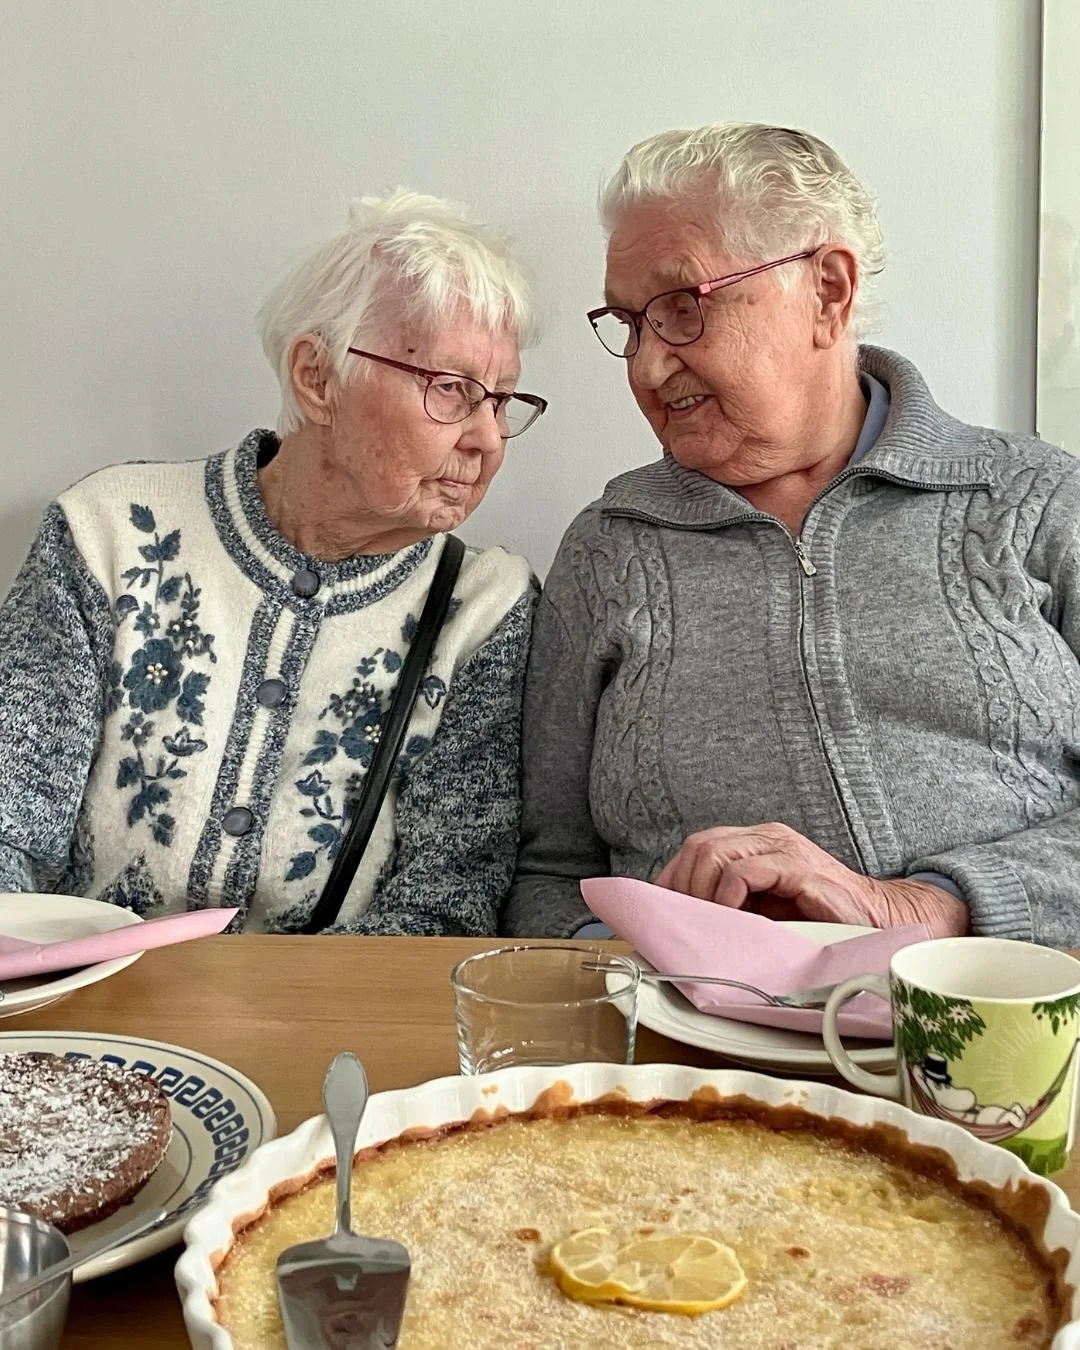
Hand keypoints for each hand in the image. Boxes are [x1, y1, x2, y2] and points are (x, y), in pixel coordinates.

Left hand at [653, 822, 968, 937]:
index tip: (661, 911)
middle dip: (680, 884)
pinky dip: (727, 894)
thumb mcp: (765, 910)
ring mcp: (783, 850)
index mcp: (756, 844)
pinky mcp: (799, 868)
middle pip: (699, 845)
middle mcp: (767, 838)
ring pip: (715, 852)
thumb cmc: (822, 920)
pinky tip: (728, 916)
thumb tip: (682, 921)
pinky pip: (747, 871)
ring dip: (699, 890)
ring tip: (702, 920)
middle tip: (680, 920)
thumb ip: (731, 905)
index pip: (697, 846)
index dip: (672, 877)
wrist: (879, 922)